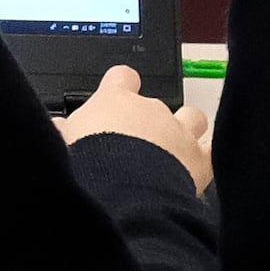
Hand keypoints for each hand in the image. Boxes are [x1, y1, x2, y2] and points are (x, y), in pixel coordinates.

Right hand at [60, 63, 212, 192]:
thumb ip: (63, 132)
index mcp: (115, 102)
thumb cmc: (88, 166)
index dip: (121, 86)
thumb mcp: (60, 143)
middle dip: (149, 121)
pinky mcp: (199, 159)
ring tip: (171, 153)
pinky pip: (211, 151)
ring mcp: (178, 132)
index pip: (122, 77)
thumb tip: (58, 128)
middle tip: (133, 147)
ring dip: (185, 131)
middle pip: (156, 104)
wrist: (120, 193)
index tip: (117, 97)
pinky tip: (197, 168)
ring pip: (192, 118)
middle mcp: (150, 110)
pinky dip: (206, 158)